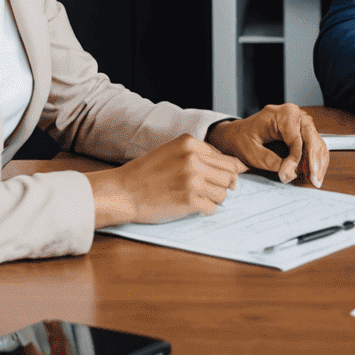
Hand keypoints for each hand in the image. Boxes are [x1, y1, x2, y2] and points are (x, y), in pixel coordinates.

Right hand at [88, 134, 242, 227]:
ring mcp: (192, 180)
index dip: (229, 170)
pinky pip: (212, 208)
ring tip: (200, 198)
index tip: (227, 178)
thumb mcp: (172, 150)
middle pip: (229, 175)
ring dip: (214, 199)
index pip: (226, 158)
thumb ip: (199, 153)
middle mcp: (194, 160)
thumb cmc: (146, 173)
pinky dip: (206, 210)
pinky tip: (194, 207)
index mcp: (191, 144)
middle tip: (212, 191)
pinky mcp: (189, 200)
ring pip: (223, 193)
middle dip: (224, 185)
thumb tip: (231, 166)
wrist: (122, 192)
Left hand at [207, 104, 327, 187]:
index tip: (287, 175)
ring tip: (316, 180)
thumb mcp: (251, 151)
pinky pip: (314, 143)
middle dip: (314, 160)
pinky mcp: (301, 130)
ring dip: (318, 162)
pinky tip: (315, 173)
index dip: (295, 159)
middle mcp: (295, 114)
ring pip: (317, 141)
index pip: (296, 138)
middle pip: (312, 137)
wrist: (237, 134)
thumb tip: (289, 172)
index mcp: (281, 114)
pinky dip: (316, 159)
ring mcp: (300, 121)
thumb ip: (270, 161)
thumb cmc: (241, 139)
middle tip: (314, 179)